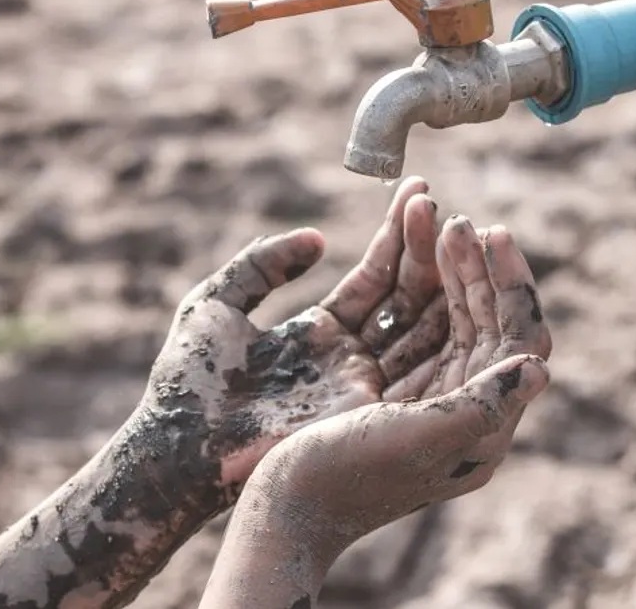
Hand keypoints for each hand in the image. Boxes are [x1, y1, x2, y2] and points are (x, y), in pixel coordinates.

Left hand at [145, 177, 450, 498]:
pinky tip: (457, 279)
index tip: (417, 191)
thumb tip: (317, 239)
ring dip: (438, 277)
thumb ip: (263, 264)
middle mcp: (351, 357)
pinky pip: (417, 360)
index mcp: (320, 333)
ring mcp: (364, 383)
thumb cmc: (188, 379)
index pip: (373, 277)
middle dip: (424, 249)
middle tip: (438, 202)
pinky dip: (441, 320)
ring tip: (455, 226)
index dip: (395, 236)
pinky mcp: (366, 408)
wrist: (179, 443)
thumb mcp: (216, 302)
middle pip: (404, 296)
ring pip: (419, 322)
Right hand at [249, 219, 552, 547]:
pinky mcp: (374, 377)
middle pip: (481, 319)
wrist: (280, 511)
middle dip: (472, 264)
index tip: (493, 232)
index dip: (512, 286)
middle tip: (457, 219)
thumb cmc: (345, 480)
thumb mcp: (419, 441)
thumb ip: (482, 405)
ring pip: (440, 309)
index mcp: (480, 426)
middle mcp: (455, 405)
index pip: (518, 341)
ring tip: (426, 207)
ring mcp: (415, 389)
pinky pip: (401, 314)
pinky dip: (401, 272)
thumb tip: (541, 367)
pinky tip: (398, 234)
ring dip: (437, 259)